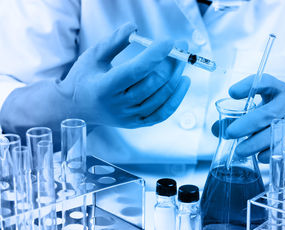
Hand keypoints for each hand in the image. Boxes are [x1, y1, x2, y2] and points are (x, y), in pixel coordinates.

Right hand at [59, 22, 189, 127]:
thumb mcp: (93, 57)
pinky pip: (162, 113)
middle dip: (171, 63)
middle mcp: (118, 106)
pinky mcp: (137, 123)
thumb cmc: (84, 79)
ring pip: (161, 97)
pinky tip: (183, 81)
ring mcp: (129, 117)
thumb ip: (113, 42)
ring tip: (182, 59)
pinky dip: (176, 97)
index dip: (154, 56)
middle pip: (152, 84)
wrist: (77, 108)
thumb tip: (133, 28)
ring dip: (176, 76)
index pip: (135, 71)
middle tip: (180, 46)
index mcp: (104, 88)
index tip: (169, 42)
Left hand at [224, 74, 284, 162]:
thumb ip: (236, 117)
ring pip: (278, 131)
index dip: (249, 85)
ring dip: (256, 142)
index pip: (266, 82)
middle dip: (247, 124)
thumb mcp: (259, 110)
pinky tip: (260, 157)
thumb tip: (216, 128)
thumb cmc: (276, 115)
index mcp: (278, 90)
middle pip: (269, 112)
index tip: (232, 92)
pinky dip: (272, 153)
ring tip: (240, 150)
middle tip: (229, 133)